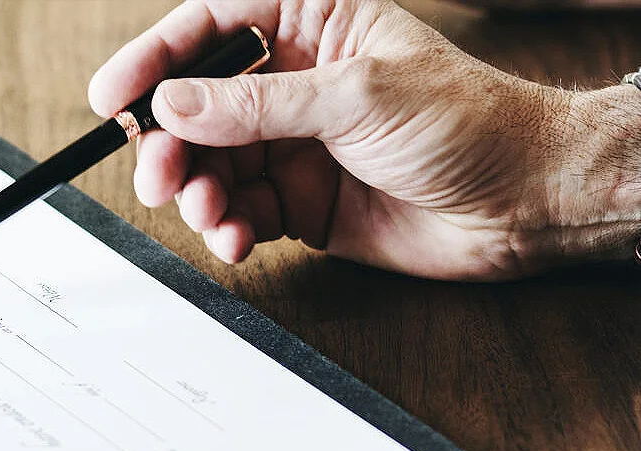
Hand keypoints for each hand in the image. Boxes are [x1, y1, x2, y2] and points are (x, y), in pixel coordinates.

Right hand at [87, 0, 640, 280]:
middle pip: (198, 102)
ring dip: (197, 191)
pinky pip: (241, 211)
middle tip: (159, 176)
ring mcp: (298, 142)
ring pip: (213, 163)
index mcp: (314, 19)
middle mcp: (298, 77)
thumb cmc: (469, 124)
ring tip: (208, 213)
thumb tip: (175, 102)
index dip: (156, 56)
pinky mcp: (304, 201)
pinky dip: (227, 227)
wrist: (526, 202)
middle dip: (171, 142)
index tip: (114, 95)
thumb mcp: (358, 98)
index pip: (212, 23)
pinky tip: (235, 238)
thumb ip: (260, 105)